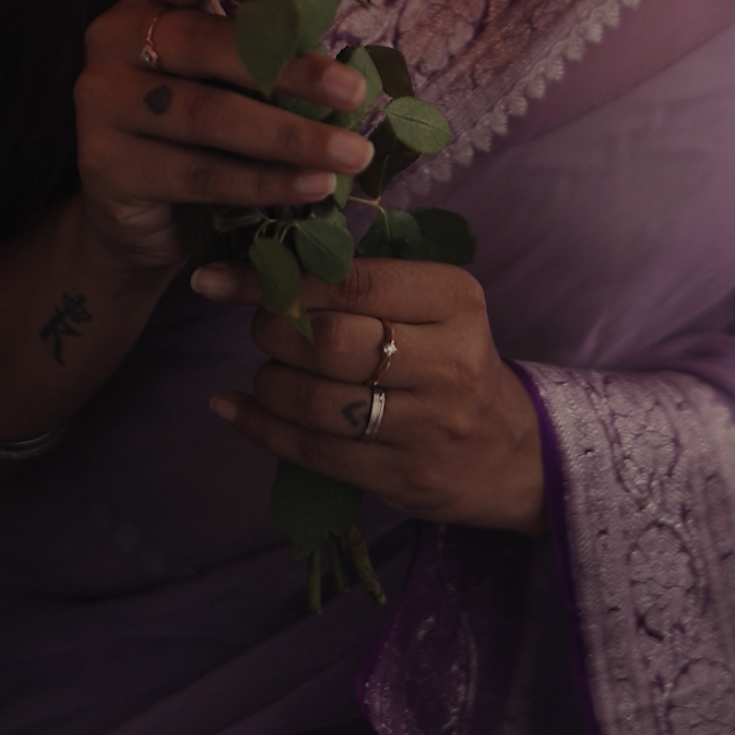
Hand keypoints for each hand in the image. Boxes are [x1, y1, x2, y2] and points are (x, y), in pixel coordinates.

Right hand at [71, 0, 374, 289]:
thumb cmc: (196, 116)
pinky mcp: (108, 166)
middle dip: (287, 68)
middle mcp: (113, 40)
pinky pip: (199, 174)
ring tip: (352, 153)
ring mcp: (102, 104)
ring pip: (207, 116)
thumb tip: (342, 32)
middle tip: (354, 91)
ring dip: (289, 136)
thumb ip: (259, 37)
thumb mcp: (221, 67)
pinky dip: (264, 182)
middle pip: (202, 45)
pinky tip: (314, 186)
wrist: (128, 203)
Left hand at [193, 256, 547, 535]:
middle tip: (262, 328)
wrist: (514, 451)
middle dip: (273, 331)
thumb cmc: (455, 359)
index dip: (277, 279)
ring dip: (269, 383)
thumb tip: (267, 258)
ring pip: (316, 402)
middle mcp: (447, 361)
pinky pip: (314, 452)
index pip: (351, 282)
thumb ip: (365, 283)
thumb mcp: (436, 305)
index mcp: (454, 298)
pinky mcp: (403, 476)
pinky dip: (261, 428)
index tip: (221, 277)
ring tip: (267, 373)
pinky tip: (235, 407)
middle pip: (329, 342)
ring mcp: (427, 425)